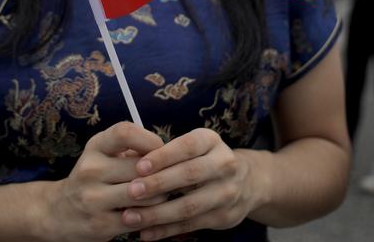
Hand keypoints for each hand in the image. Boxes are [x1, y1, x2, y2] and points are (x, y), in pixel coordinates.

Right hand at [44, 122, 166, 241]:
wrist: (59, 212)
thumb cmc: (94, 178)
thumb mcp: (104, 154)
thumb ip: (133, 149)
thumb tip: (170, 153)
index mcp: (95, 146)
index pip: (125, 132)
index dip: (150, 140)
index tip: (159, 151)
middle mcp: (90, 169)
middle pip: (141, 167)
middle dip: (162, 173)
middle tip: (169, 178)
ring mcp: (93, 198)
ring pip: (145, 194)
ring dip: (160, 197)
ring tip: (160, 196)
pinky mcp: (100, 223)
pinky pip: (139, 218)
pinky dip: (151, 216)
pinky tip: (149, 213)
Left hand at [119, 128, 261, 240]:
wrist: (246, 181)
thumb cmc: (203, 159)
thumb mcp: (192, 146)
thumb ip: (165, 152)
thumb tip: (127, 158)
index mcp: (211, 141)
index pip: (187, 146)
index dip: (163, 156)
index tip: (139, 167)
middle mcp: (224, 164)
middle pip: (190, 175)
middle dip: (158, 184)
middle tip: (131, 191)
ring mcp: (227, 192)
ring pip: (190, 205)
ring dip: (158, 213)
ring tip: (131, 216)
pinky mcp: (224, 216)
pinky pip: (191, 225)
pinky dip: (166, 230)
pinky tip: (146, 232)